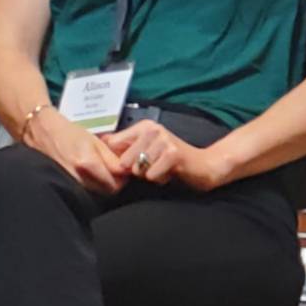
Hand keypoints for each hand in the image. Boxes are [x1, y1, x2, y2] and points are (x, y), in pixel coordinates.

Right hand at [24, 107, 124, 193]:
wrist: (41, 132)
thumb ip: (111, 158)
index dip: (123, 178)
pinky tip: (89, 174)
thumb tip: (126, 170)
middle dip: (114, 182)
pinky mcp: (65, 186)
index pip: (114, 184)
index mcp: (87, 163)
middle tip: (114, 171)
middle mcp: (78, 177)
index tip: (124, 171)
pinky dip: (91, 185)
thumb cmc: (66, 132)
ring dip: (103, 184)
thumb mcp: (94, 140)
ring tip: (100, 171)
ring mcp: (70, 183)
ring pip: (96, 193)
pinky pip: (85, 191)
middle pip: (106, 191)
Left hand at [99, 119, 222, 190]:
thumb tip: (101, 142)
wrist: (204, 166)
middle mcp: (153, 129)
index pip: (114, 144)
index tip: (133, 163)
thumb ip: (126, 147)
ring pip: (138, 169)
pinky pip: (151, 175)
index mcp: (144, 126)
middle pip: (125, 160)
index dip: (119, 160)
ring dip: (150, 175)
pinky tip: (170, 172)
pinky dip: (159, 179)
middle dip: (137, 170)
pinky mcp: (172, 154)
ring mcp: (163, 140)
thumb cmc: (173, 161)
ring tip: (163, 169)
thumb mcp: (147, 150)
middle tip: (154, 167)